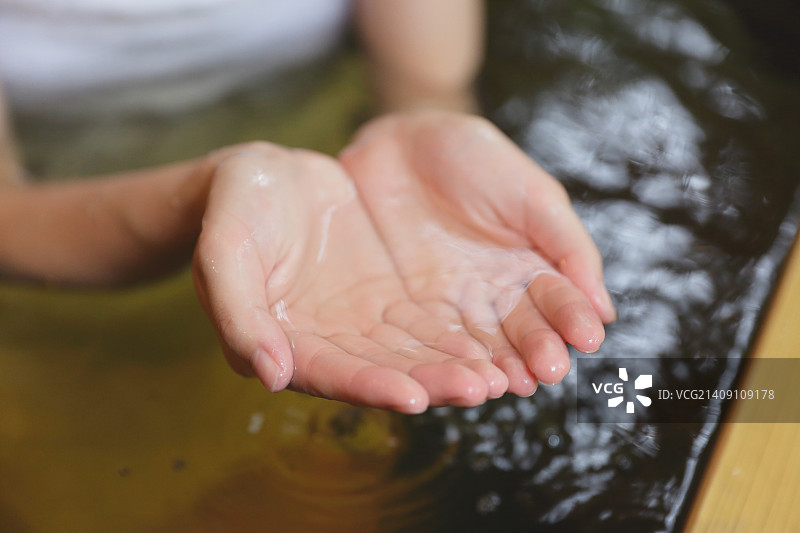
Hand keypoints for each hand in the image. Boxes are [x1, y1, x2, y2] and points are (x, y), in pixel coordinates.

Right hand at [193, 143, 510, 412]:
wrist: (265, 174)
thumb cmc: (234, 208)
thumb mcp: (224, 251)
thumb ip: (237, 314)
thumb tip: (270, 377)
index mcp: (281, 341)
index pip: (330, 374)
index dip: (370, 387)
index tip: (412, 397)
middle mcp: (326, 342)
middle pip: (382, 373)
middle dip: (430, 384)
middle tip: (479, 388)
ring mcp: (359, 322)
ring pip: (411, 353)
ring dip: (453, 366)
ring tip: (499, 374)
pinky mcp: (386, 297)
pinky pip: (426, 321)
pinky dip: (457, 334)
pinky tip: (492, 342)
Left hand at [339, 110, 615, 396]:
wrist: (401, 142)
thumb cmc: (474, 159)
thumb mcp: (531, 194)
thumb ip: (568, 247)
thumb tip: (604, 309)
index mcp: (530, 268)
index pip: (557, 303)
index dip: (572, 320)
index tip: (588, 339)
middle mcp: (494, 296)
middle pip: (520, 334)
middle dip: (538, 353)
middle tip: (550, 370)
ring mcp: (450, 305)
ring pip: (478, 345)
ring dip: (497, 367)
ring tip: (512, 384)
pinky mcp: (407, 309)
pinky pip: (427, 339)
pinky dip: (445, 360)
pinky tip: (461, 375)